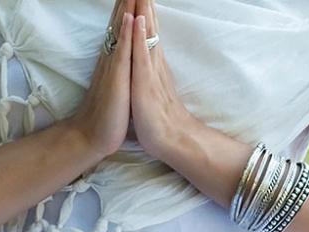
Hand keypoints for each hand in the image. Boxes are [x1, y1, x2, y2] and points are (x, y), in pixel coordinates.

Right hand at [64, 0, 135, 157]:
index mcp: (115, 58)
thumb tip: (125, 53)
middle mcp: (112, 56)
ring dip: (127, 7)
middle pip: (120, 19)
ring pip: (121, 29)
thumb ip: (120, 66)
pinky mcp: (116, 78)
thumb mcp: (118, 84)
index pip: (123, 24)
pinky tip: (130, 17)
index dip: (129, 5)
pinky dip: (126, 33)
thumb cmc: (108, 112)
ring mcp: (113, 65)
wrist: (92, 135)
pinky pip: (122, 51)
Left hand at [128, 0, 208, 163]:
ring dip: (143, 10)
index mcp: (152, 64)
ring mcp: (150, 71)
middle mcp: (153, 62)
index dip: (144, 9)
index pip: (147, 29)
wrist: (170, 141)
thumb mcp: (150, 89)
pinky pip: (142, 55)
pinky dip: (140, 37)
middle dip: (145, 3)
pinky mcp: (146, 83)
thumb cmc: (157, 119)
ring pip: (146, 33)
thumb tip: (148, 60)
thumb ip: (150, 73)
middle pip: (149, 24)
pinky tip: (139, 21)